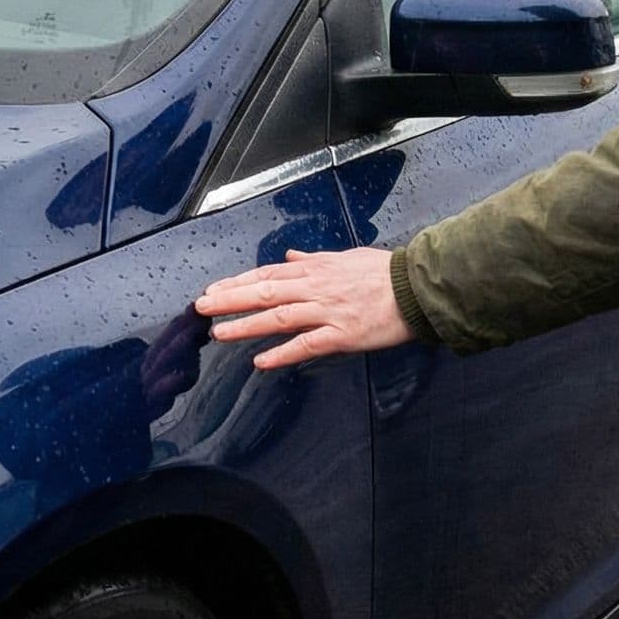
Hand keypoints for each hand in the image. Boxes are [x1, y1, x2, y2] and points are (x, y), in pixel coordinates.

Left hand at [194, 248, 409, 369]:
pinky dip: (283, 353)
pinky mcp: (342, 334)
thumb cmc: (385, 273)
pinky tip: (261, 361)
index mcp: (316, 270)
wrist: (417, 288)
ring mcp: (328, 311)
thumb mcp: (346, 257)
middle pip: (265, 293)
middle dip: (230, 300)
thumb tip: (291, 258)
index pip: (268, 275)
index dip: (238, 282)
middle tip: (201, 308)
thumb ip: (315, 260)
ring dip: (246, 325)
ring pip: (279, 318)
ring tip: (219, 332)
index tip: (213, 289)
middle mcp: (316, 288)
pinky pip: (307, 345)